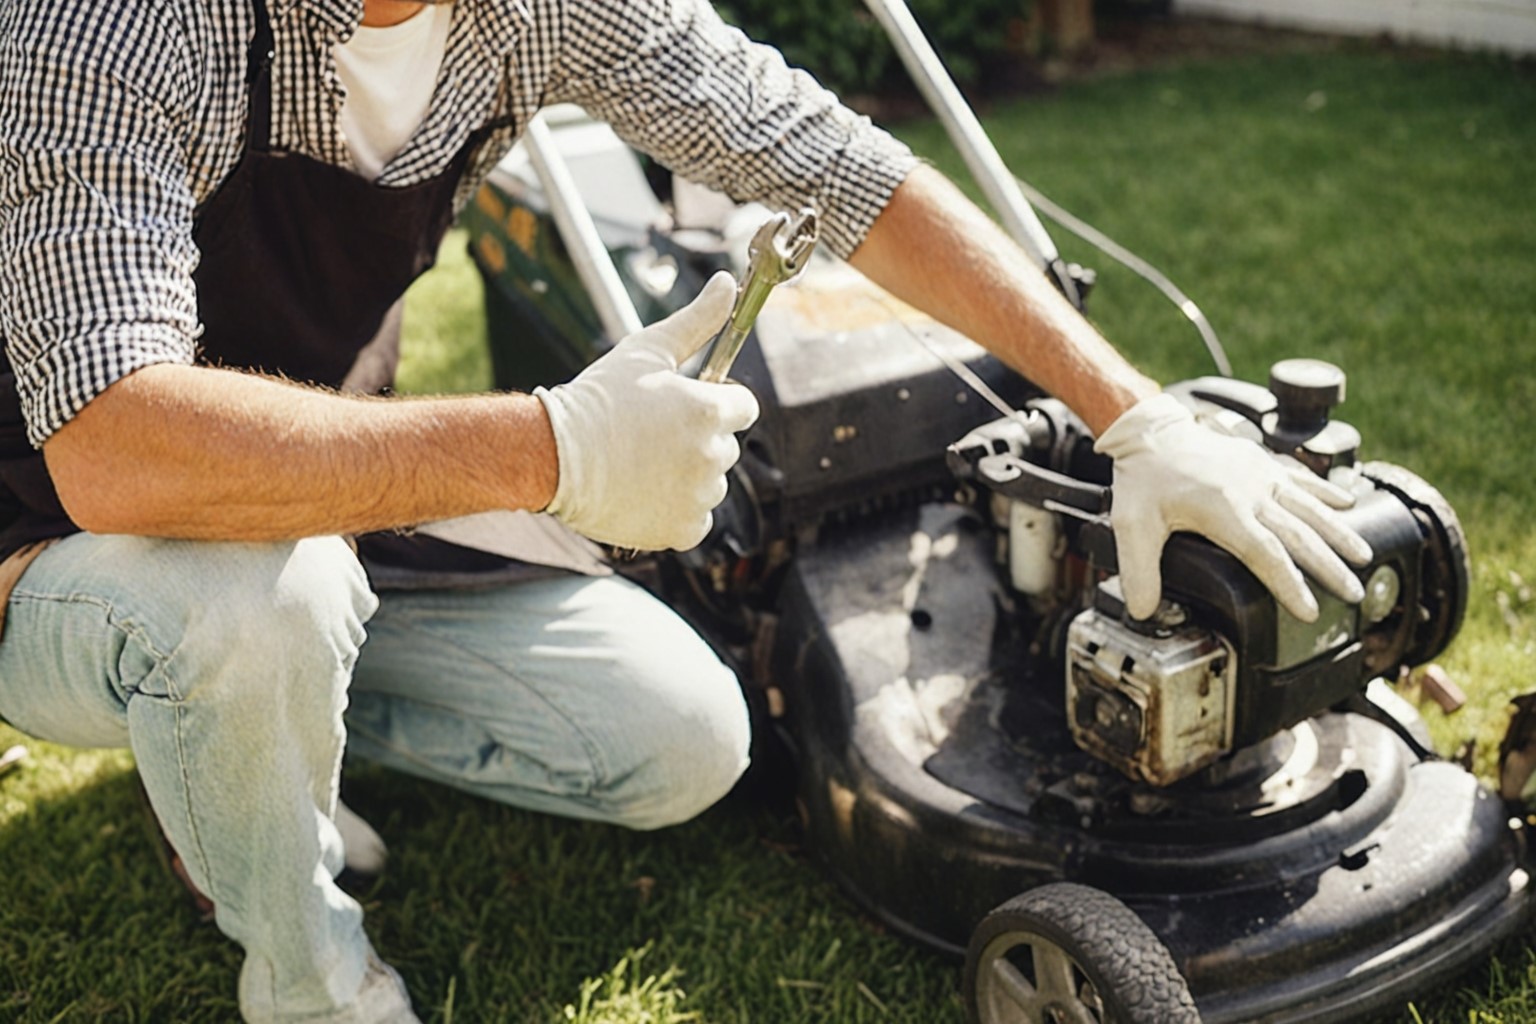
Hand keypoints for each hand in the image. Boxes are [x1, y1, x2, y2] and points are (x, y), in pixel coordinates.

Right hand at [535, 271, 758, 550]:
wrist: (552, 455)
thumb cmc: (598, 398)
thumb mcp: (647, 349)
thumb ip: (697, 320)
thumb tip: (727, 283)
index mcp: (710, 410)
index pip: (743, 407)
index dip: (716, 404)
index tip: (685, 407)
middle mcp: (712, 455)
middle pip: (725, 446)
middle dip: (697, 440)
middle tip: (650, 436)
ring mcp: (698, 496)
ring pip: (710, 484)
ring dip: (687, 476)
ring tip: (641, 464)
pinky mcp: (682, 530)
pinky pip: (696, 519)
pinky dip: (676, 512)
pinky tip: (644, 493)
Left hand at [1095, 394, 1372, 622]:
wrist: (1151, 430)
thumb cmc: (1143, 478)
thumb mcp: (1131, 525)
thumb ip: (1138, 571)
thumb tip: (1142, 612)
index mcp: (1224, 511)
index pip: (1266, 554)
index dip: (1289, 584)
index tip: (1309, 610)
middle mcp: (1251, 491)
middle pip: (1299, 534)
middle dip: (1329, 566)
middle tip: (1353, 593)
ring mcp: (1260, 474)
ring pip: (1310, 506)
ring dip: (1339, 532)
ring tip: (1364, 557)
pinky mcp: (1262, 461)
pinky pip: (1301, 478)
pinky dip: (1327, 491)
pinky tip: (1349, 503)